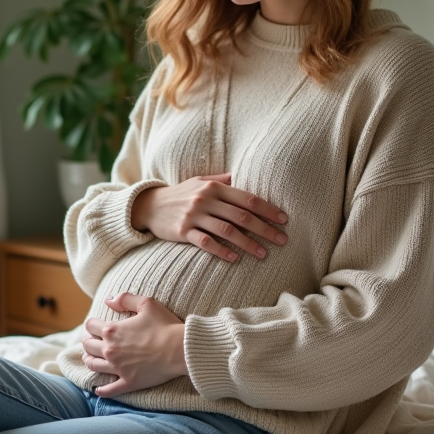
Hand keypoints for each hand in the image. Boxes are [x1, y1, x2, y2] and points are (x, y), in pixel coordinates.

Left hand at [82, 292, 187, 398]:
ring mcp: (118, 368)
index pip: (90, 326)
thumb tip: (108, 300)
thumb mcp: (147, 303)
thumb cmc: (165, 325)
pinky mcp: (128, 382)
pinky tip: (98, 390)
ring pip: (93, 366)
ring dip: (90, 361)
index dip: (90, 325)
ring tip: (91, 359)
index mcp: (112, 330)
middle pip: (88, 346)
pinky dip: (101, 391)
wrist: (180, 350)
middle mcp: (110, 350)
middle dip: (87, 342)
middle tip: (91, 341)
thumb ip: (125, 299)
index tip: (94, 326)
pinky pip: (109, 390)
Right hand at [131, 173, 288, 262]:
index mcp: (214, 187)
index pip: (247, 198)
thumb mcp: (200, 181)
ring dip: (248, 243)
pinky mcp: (183, 231)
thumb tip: (241, 175)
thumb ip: (221, 180)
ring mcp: (194, 215)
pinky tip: (234, 258)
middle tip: (282, 240)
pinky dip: (222, 250)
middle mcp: (206, 199)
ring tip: (264, 254)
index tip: (283, 220)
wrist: (149, 205)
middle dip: (265, 229)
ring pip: (227, 230)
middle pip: (242, 216)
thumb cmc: (180, 194)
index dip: (267, 209)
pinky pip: (206, 243)